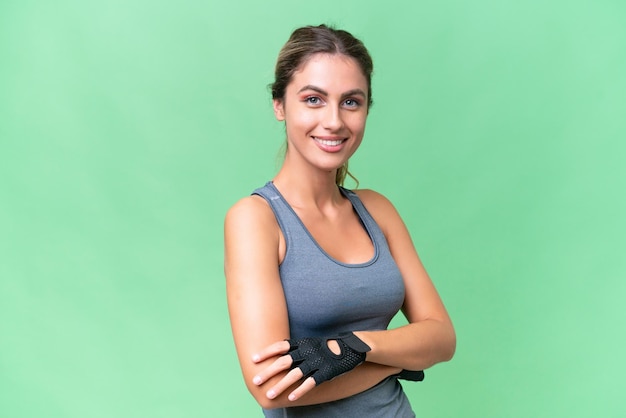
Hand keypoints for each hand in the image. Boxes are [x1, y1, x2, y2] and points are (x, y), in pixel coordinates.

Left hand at [251, 333, 370, 401]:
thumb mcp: (311, 343)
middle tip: (256, 381)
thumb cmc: (327, 347)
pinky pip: (311, 383)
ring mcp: (316, 362)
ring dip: (280, 385)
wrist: (351, 348)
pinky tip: (290, 398)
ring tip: (270, 395)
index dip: (267, 352)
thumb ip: (297, 348)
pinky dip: (300, 390)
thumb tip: (278, 354)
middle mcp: (307, 351)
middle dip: (268, 372)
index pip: (281, 346)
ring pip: (295, 375)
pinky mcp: (325, 372)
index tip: (253, 359)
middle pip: (284, 362)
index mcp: (303, 343)